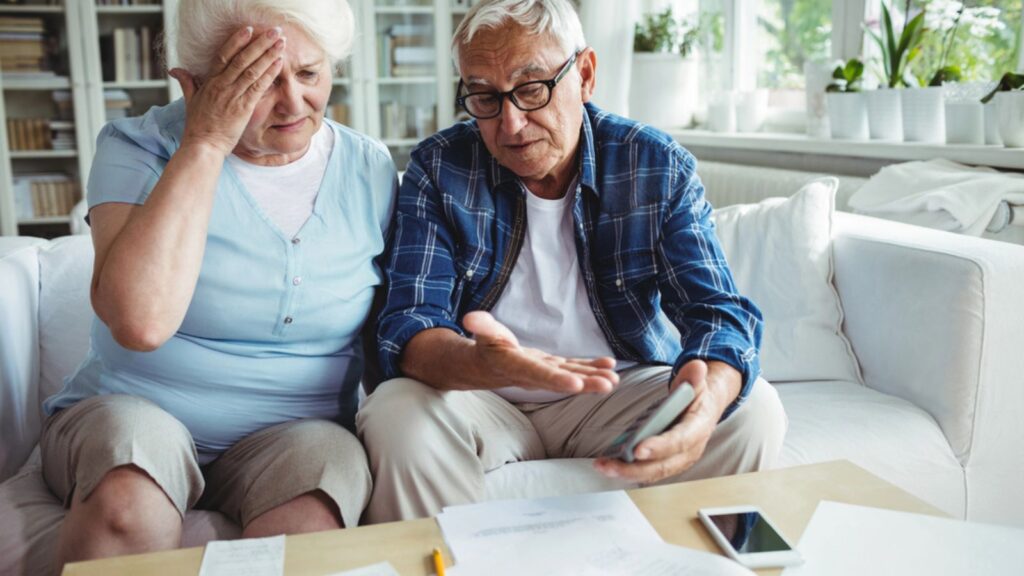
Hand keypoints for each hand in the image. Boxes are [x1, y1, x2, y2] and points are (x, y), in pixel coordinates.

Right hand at [168, 26, 285, 155]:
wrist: (203, 146)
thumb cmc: (198, 126)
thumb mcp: (190, 101)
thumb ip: (187, 82)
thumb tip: (175, 70)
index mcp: (209, 82)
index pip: (223, 56)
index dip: (236, 41)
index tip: (248, 29)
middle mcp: (221, 86)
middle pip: (242, 59)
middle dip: (259, 43)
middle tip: (273, 31)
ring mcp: (232, 96)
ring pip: (252, 70)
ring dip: (268, 55)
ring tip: (281, 43)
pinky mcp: (243, 108)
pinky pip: (258, 87)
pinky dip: (269, 74)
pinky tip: (279, 64)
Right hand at [463, 311, 618, 394]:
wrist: (488, 366)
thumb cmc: (486, 347)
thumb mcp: (482, 333)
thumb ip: (481, 326)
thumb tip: (470, 317)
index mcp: (516, 366)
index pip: (537, 373)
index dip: (555, 379)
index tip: (574, 384)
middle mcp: (534, 375)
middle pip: (561, 380)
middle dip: (585, 383)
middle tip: (607, 385)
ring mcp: (546, 373)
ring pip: (572, 377)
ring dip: (593, 379)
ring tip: (613, 380)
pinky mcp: (553, 369)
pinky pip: (574, 369)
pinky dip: (591, 368)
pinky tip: (609, 366)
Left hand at [592, 359, 737, 483]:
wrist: (705, 408)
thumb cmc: (696, 395)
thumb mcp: (697, 382)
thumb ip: (693, 377)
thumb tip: (696, 367)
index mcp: (698, 428)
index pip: (679, 441)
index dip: (659, 447)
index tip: (637, 450)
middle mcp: (690, 450)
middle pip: (663, 465)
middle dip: (635, 468)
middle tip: (610, 465)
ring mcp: (679, 460)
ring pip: (653, 473)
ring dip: (627, 473)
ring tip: (603, 466)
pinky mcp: (668, 463)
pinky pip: (649, 472)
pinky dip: (629, 472)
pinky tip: (609, 466)